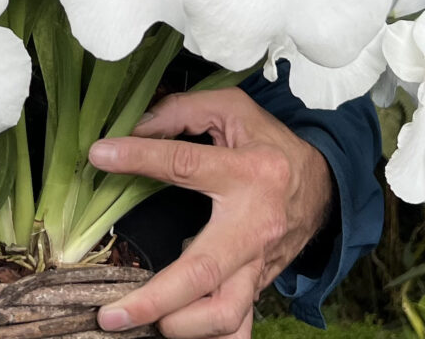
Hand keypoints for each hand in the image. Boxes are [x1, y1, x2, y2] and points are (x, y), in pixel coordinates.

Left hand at [85, 88, 331, 338]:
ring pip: (225, 314)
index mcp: (248, 172)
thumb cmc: (268, 145)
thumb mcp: (230, 109)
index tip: (101, 156)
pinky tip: (177, 329)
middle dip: (154, 300)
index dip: (139, 158)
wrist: (323, 183)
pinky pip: (238, 327)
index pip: (185, 164)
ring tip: (141, 321)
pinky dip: (209, 337)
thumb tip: (132, 128)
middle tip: (110, 314)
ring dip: (180, 325)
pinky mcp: (259, 284)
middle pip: (203, 272)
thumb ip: (180, 112)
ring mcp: (258, 262)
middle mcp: (254, 224)